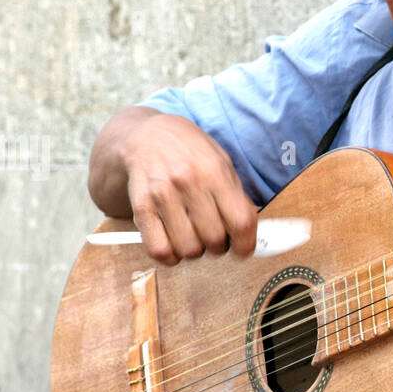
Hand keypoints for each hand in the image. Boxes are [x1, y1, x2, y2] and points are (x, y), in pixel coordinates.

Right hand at [118, 113, 257, 265]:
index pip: (241, 223)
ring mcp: (162, 196)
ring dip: (195, 251)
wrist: (146, 136)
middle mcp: (189, 183)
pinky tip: (174, 243)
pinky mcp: (141, 208)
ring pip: (189, 249)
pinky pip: (159, 250)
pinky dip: (171, 256)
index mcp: (215, 171)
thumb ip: (237, 198)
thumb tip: (251, 235)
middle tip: (215, 236)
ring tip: (193, 236)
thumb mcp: (222, 164)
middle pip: (215, 239)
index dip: (246, 244)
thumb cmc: (190, 153)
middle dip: (220, 246)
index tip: (243, 248)